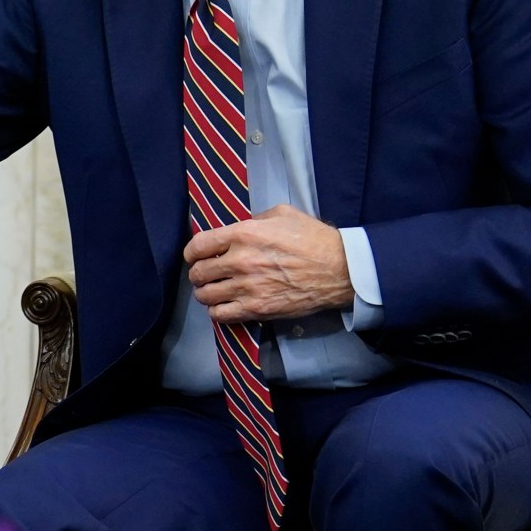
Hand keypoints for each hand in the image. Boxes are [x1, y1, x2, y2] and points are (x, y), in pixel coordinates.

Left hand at [185, 204, 352, 323]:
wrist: (339, 270)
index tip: (195, 256)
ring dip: (205, 293)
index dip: (191, 253)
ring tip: (213, 291)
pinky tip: (224, 306)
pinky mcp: (256, 309)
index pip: (198, 245)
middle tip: (206, 275)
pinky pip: (220, 315)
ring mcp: (247, 288)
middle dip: (198, 274)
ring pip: (205, 296)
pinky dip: (216, 311)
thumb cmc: (313, 238)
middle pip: (198, 273)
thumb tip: (236, 230)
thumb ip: (254, 220)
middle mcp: (240, 261)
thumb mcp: (282, 214)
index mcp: (244, 234)